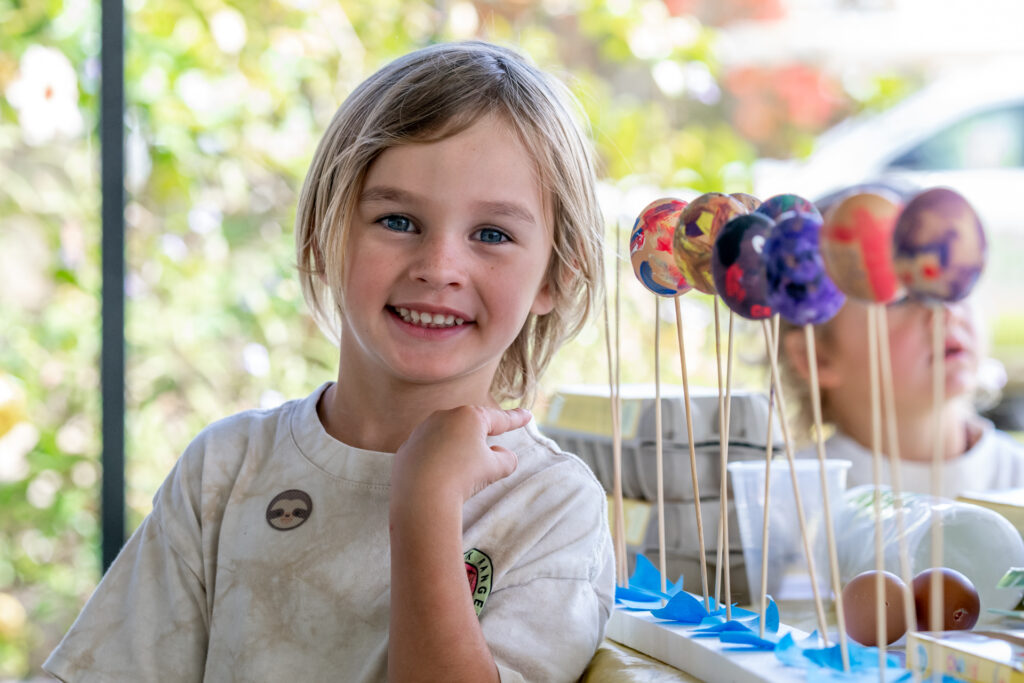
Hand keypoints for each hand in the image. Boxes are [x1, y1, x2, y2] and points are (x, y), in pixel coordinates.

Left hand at [391, 405, 528, 506]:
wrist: (422, 497)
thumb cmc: (463, 477)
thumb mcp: (495, 468)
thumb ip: (505, 459)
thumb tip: (503, 455)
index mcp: (469, 416)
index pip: (499, 419)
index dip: (515, 419)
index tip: (527, 415)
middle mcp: (443, 417)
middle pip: (470, 426)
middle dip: (480, 438)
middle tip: (488, 453)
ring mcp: (421, 431)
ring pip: (446, 437)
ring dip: (456, 450)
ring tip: (459, 474)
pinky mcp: (406, 449)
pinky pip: (427, 452)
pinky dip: (435, 462)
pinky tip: (438, 478)